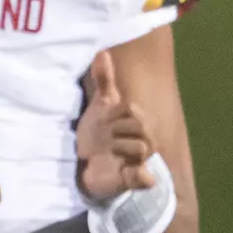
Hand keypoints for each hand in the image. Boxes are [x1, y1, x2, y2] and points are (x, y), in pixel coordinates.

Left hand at [75, 52, 157, 201]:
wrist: (88, 167)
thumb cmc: (98, 134)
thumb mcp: (100, 107)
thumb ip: (104, 82)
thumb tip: (102, 52)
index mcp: (134, 124)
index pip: (133, 110)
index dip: (116, 113)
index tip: (103, 120)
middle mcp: (140, 141)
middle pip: (140, 127)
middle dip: (118, 129)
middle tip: (104, 137)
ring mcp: (137, 161)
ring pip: (141, 148)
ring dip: (121, 148)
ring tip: (107, 152)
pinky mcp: (131, 180)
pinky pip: (144, 178)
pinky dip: (143, 177)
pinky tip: (142, 176)